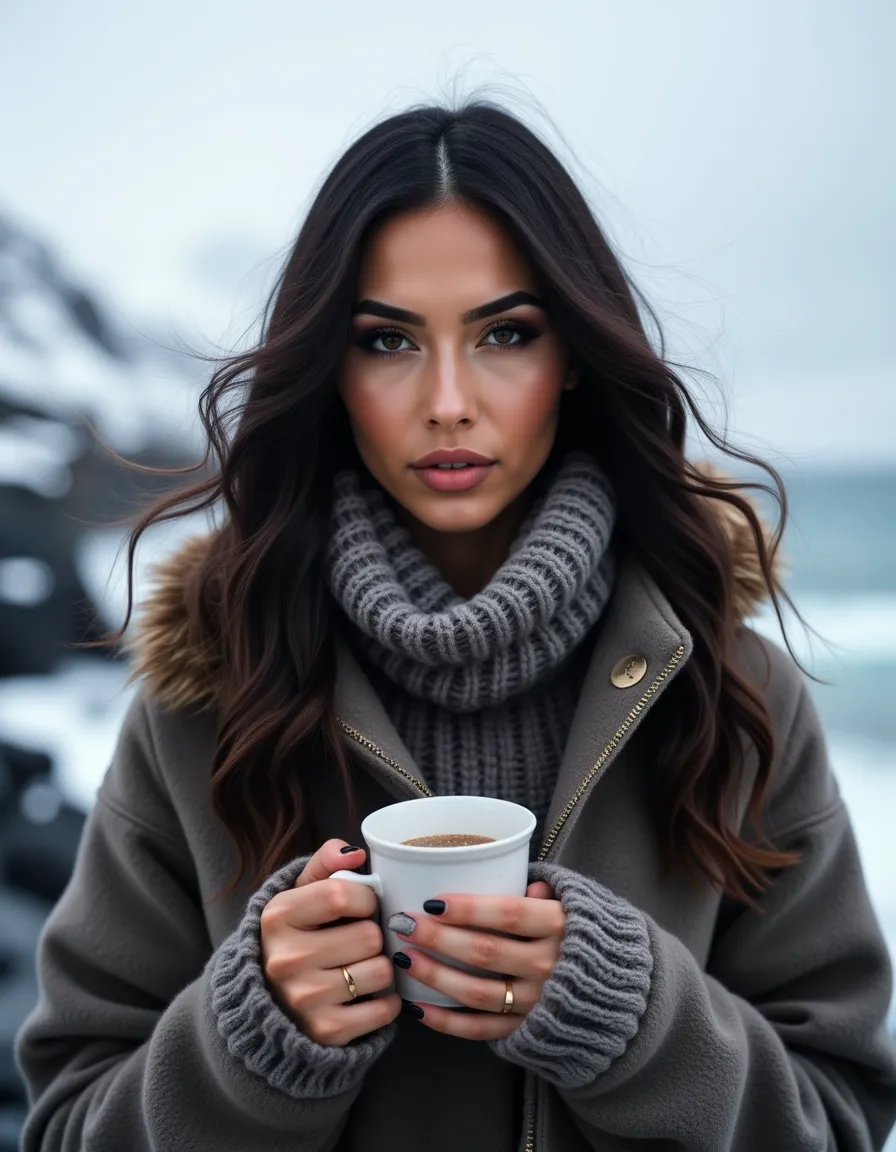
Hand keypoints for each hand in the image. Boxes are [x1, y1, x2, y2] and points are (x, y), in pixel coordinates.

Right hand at [260, 840, 400, 1045]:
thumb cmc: (295, 938)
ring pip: (381, 971)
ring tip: (361, 966)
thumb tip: (356, 854)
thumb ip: (325, 864)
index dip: (365, 898)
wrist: (267, 1002)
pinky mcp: (324, 1030)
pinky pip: (384, 1009)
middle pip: (369, 936)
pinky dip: (385, 1002)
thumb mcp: (299, 894)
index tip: (362, 906)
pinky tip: (366, 995)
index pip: (342, 895)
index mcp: (278, 916)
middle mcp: (286, 959)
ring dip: (381, 968)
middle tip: (360, 941)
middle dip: (374, 936)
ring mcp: (304, 999)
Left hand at [389, 881, 564, 1039]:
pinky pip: (481, 1029)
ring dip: (434, 976)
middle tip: (403, 924)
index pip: (507, 914)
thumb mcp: (568, 903)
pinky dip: (446, 1021)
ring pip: (476, 992)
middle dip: (438, 937)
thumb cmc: (580, 933)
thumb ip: (536, 890)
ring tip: (404, 958)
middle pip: (484, 952)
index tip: (431, 901)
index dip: (468, 908)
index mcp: (557, 926)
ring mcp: (536, 1001)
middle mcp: (547, 965)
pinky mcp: (526, 1030)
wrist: (614, 988)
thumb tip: (507, 875)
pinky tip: (418, 1007)